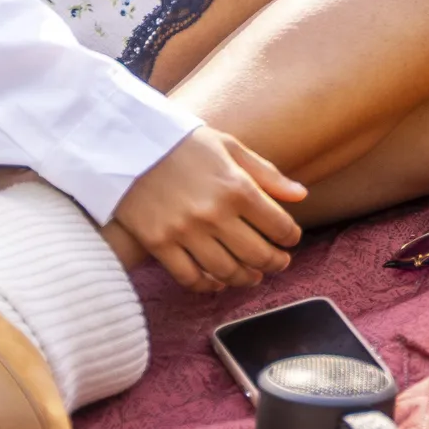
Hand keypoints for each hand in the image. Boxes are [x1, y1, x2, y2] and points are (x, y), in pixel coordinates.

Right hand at [109, 126, 305, 294]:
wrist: (127, 144)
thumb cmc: (183, 143)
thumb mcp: (230, 147)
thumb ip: (267, 174)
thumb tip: (301, 195)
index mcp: (237, 187)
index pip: (278, 225)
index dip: (290, 237)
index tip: (290, 239)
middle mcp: (214, 214)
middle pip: (256, 254)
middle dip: (274, 262)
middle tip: (279, 263)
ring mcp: (184, 232)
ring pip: (226, 271)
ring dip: (245, 278)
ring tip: (253, 275)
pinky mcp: (158, 244)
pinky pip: (189, 277)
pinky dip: (208, 285)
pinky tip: (218, 281)